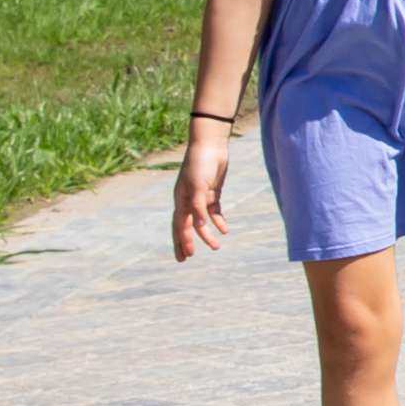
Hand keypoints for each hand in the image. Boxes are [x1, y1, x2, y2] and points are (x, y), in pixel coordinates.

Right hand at [172, 126, 229, 260]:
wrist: (210, 146)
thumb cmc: (201, 164)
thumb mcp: (198, 185)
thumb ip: (198, 205)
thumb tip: (199, 225)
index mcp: (180, 200)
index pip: (180, 226)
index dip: (183, 241)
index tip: (187, 256)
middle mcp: (187, 200)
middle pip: (184, 226)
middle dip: (185, 243)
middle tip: (186, 259)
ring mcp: (200, 197)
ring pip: (201, 221)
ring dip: (206, 234)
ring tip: (215, 247)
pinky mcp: (211, 192)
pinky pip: (214, 211)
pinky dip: (218, 221)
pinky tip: (224, 231)